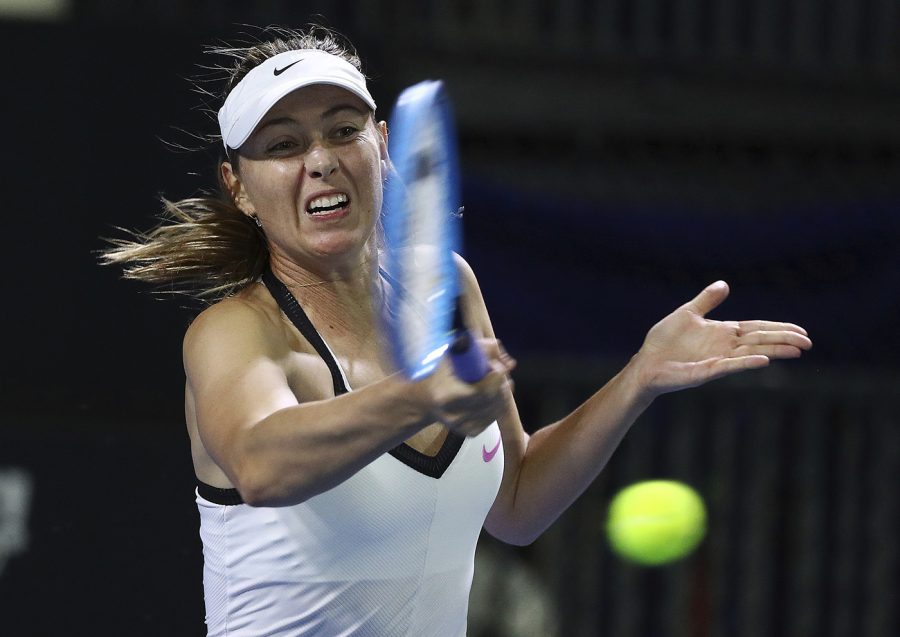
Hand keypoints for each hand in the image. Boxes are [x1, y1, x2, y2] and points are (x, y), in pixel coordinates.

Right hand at [416, 338, 515, 435]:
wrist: (423, 400)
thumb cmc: (436, 373)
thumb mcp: (450, 354)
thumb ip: (475, 348)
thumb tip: (497, 347)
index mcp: (444, 395)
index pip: (482, 390)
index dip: (495, 375)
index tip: (495, 364)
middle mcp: (453, 415)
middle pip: (492, 398)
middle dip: (501, 380)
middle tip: (498, 368)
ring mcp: (463, 426)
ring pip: (498, 407)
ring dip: (502, 390)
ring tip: (492, 378)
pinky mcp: (471, 432)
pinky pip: (496, 415)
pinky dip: (498, 402)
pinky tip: (489, 392)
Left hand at [632, 281, 811, 397]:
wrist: (646, 362)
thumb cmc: (664, 341)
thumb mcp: (687, 313)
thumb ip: (706, 301)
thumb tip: (725, 284)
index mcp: (723, 333)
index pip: (757, 329)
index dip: (778, 329)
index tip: (801, 330)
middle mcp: (725, 347)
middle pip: (760, 341)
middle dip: (784, 341)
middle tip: (808, 342)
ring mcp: (717, 360)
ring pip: (752, 354)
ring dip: (774, 352)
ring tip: (797, 351)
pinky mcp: (706, 372)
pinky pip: (730, 366)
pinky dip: (747, 363)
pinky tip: (764, 361)